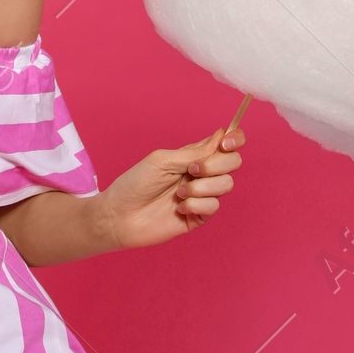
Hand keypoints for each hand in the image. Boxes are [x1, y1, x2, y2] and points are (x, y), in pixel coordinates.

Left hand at [96, 127, 244, 249]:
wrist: (119, 215)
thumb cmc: (135, 184)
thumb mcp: (163, 160)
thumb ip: (194, 152)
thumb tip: (220, 136)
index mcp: (193, 156)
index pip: (226, 144)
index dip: (234, 139)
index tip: (226, 142)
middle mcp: (201, 174)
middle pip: (233, 163)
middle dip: (215, 165)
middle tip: (191, 170)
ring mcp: (202, 196)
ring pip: (226, 185)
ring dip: (201, 187)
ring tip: (177, 193)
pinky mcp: (199, 216)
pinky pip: (214, 206)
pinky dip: (195, 205)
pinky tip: (177, 208)